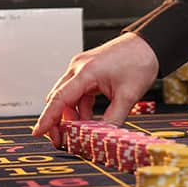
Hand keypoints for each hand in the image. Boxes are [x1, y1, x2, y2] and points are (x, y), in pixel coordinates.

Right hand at [32, 32, 158, 146]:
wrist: (149, 45)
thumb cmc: (139, 62)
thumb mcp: (129, 96)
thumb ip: (114, 118)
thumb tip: (103, 138)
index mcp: (86, 72)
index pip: (59, 99)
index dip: (48, 118)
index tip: (38, 133)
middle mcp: (79, 68)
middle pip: (58, 99)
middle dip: (57, 121)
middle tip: (62, 141)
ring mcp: (83, 69)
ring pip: (68, 97)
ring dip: (71, 116)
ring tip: (77, 134)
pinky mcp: (90, 72)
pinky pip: (78, 94)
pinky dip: (81, 109)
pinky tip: (87, 121)